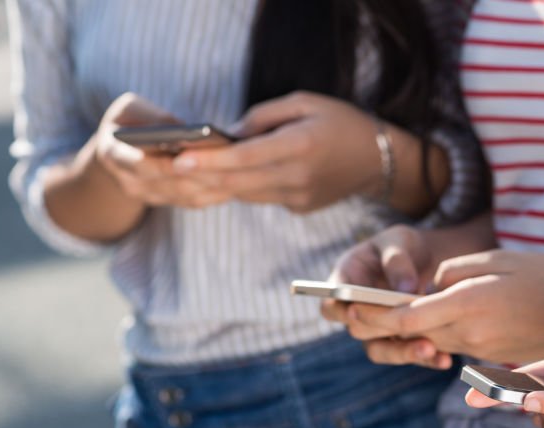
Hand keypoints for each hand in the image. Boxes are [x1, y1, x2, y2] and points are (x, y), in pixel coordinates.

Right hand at [95, 93, 231, 208]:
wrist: (119, 149)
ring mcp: (150, 197)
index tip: (190, 155)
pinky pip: (195, 201)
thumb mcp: (130, 108)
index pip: (141, 164)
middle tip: (229, 164)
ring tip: (239, 172)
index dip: (166, 163)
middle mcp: (131, 183)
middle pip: (171, 184)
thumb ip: (153, 117)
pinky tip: (237, 182)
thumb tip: (185, 129)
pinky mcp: (168, 202)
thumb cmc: (128, 121)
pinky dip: (217, 193)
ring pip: (187, 196)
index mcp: (114, 155)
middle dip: (201, 174)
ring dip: (214, 185)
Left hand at [171, 91, 381, 211]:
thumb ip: (263, 117)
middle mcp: (297, 177)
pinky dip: (241, 187)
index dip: (210, 161)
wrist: (378, 160)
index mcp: (300, 146)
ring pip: (245, 194)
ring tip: (184, 173)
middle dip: (199, 177)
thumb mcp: (304, 102)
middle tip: (165, 169)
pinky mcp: (299, 207)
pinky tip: (221, 178)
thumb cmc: (340, 122)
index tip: (179, 158)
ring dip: (215, 185)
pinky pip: (261, 197)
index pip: (246, 158)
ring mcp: (299, 197)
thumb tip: (228, 135)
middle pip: (238, 183)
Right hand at [319, 225, 453, 368]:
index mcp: (346, 283)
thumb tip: (404, 288)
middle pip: (358, 330)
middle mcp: (358, 312)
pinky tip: (445, 360)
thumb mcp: (398, 241)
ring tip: (431, 351)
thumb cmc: (403, 246)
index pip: (331, 305)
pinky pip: (409, 354)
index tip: (355, 310)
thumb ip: (396, 260)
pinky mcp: (401, 340)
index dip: (340, 310)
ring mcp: (378, 329)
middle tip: (402, 327)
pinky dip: (427, 358)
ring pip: (381, 350)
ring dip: (404, 353)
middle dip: (380, 331)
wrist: (427, 260)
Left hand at [348, 250, 543, 368]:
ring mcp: (481, 352)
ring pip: (431, 340)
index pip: (407, 316)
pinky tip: (436, 317)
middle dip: (382, 322)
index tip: (350, 304)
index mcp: (470, 305)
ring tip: (387, 309)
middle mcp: (470, 334)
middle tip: (354, 307)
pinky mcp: (491, 360)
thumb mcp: (499, 259)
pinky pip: (454, 346)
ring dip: (409, 328)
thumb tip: (429, 284)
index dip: (373, 313)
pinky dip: (438, 333)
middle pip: (412, 332)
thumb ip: (456, 271)